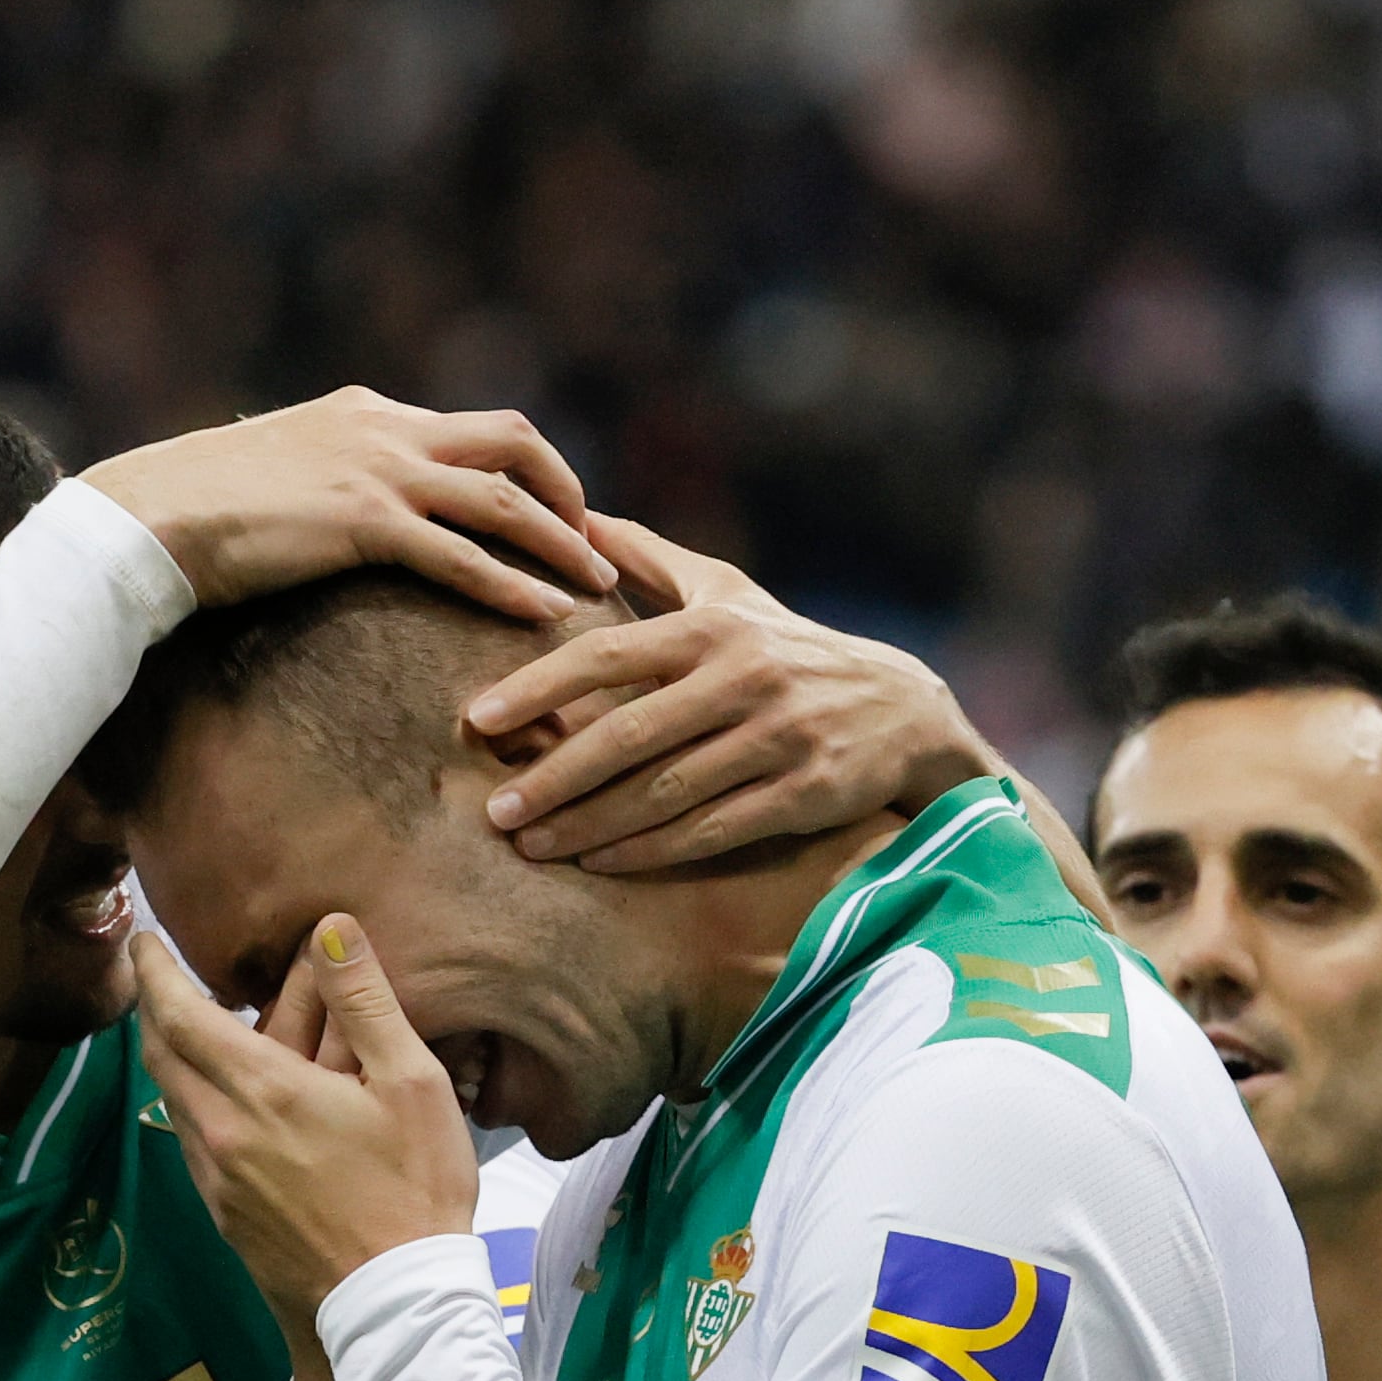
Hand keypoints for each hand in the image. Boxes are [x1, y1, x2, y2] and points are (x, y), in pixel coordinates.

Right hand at [84, 388, 612, 622]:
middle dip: (566, 487)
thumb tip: (333, 519)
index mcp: (363, 412)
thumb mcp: (272, 476)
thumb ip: (320, 481)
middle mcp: (382, 428)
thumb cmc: (190, 510)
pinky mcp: (363, 522)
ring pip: (503, 496)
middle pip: (512, 438)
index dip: (526, 467)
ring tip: (596, 583)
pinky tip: (544, 616)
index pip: (470, 427)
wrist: (143, 519)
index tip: (556, 509)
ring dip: (560, 540)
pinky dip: (511, 585)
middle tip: (594, 539)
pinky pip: (461, 554)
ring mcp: (375, 471)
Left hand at [133, 917, 479, 1333]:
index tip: (144, 941)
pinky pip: (193, 1141)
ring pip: (173, 1100)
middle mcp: (222, 1131)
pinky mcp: (224, 1216)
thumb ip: (365, 1001)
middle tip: (159, 978)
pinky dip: (196, 1102)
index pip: (178, 1014)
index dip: (154, 972)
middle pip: (159, 1056)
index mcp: (263, 1090)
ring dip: (176, 1057)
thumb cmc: (415, 1190)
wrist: (395, 1307)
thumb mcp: (412, 1082)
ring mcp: (217, 1179)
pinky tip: (227, 1101)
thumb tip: (330, 928)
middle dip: (153, 1009)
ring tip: (200, 1032)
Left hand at [465, 513, 1006, 870]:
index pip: (609, 655)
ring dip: (591, 823)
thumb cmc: (791, 649)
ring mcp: (776, 739)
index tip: (478, 719)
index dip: (539, 686)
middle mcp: (743, 679)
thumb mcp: (730, 592)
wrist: (903, 710)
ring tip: (531, 843)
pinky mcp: (803, 794)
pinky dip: (651, 850)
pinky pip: (712, 829)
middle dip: (555, 776)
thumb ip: (650, 560)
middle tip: (495, 809)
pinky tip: (599, 862)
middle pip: (630, 735)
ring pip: (666, 792)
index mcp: (712, 629)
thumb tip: (574, 518)